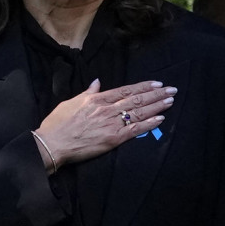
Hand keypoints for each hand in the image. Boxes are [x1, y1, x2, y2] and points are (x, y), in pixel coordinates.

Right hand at [34, 79, 174, 169]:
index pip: (126, 90)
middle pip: (137, 99)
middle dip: (156, 94)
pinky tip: (161, 119)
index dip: (143, 87)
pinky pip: (135, 130)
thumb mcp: (71, 102)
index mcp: (97, 99)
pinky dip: (149, 124)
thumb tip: (97, 82)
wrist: (52, 143)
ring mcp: (111, 124)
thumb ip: (87, 92)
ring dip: (157, 106)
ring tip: (170, 101)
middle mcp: (107, 109)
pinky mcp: (113, 138)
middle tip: (172, 90)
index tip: (157, 84)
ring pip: (139, 112)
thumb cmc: (58, 123)